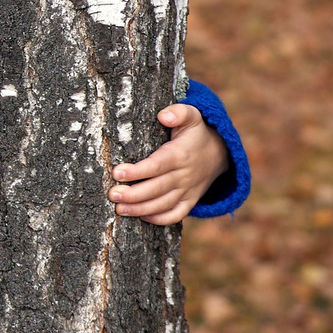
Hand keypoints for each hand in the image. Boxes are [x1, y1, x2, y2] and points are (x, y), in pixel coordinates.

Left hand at [106, 102, 226, 223]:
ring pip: (163, 205)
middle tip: (112, 195)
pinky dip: (159, 219)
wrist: (220, 153)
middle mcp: (184, 176)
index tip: (117, 173)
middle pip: (156, 189)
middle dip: (133, 195)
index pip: (156, 166)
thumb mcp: (192, 116)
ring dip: (140, 210)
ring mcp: (188, 191)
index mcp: (180, 155)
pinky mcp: (190, 201)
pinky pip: (175, 215)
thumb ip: (179, 112)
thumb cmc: (196, 133)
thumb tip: (164, 116)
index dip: (137, 171)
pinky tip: (140, 217)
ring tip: (119, 209)